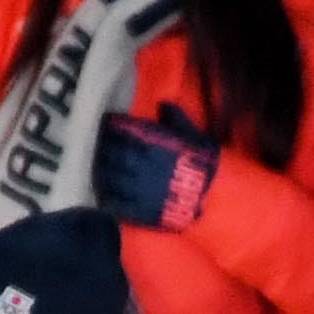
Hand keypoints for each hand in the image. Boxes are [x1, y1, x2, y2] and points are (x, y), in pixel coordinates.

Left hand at [98, 110, 222, 229]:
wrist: (215, 197)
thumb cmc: (204, 164)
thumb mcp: (194, 135)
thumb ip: (176, 119)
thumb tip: (163, 105)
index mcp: (153, 145)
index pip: (123, 132)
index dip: (112, 127)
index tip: (107, 124)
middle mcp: (142, 165)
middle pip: (112, 155)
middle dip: (103, 150)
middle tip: (100, 148)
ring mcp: (139, 189)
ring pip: (109, 179)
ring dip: (100, 173)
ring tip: (98, 169)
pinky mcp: (141, 209)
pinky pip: (117, 203)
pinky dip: (107, 198)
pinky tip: (103, 194)